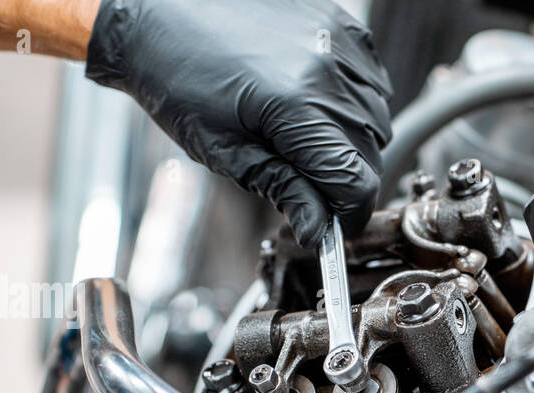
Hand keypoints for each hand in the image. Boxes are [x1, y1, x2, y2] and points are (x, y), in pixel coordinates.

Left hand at [85, 0, 392, 246]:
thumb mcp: (226, 151)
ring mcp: (338, 42)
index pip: (356, 182)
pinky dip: (353, 103)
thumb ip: (284, 191)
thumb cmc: (177, 76)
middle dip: (344, 181)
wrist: (158, 12)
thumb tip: (320, 230)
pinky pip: (371, 82)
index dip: (348, 215)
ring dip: (351, 143)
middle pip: (369, 154)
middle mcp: (327, 70)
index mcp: (296, 106)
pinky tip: (317, 106)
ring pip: (375, 119)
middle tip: (308, 186)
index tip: (334, 226)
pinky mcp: (341, 24)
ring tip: (305, 140)